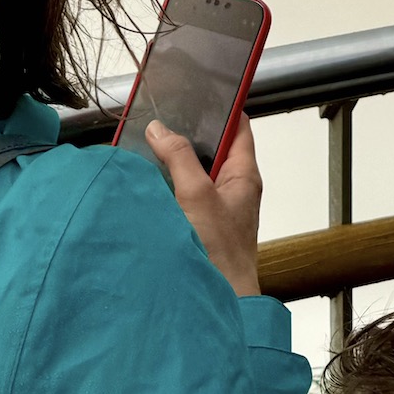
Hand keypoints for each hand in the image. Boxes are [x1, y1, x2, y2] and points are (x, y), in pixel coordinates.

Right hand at [149, 118, 262, 296]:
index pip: (238, 126)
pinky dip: (170, 184)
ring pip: (197, 171)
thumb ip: (179, 159)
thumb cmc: (220, 256)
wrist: (221, 304)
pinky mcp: (202, 224)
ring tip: (149, 142)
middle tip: (163, 115)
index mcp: (244, 175)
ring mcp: (218, 207)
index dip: (222, 105)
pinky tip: (149, 181)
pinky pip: (186, 194)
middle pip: (213, 147)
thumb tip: (160, 128)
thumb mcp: (196, 197)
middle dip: (189, 131)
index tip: (199, 89)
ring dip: (176, 159)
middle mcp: (234, 188)